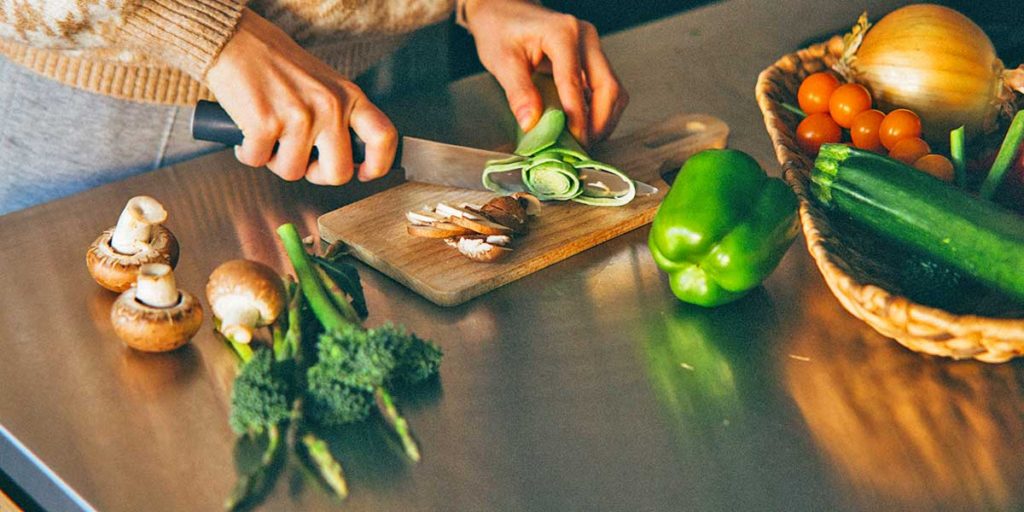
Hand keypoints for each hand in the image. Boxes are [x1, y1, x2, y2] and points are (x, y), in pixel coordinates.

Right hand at [205, 9, 396, 184]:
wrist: (237, 42)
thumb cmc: (278, 66)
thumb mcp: (325, 85)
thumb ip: (341, 117)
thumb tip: (348, 160)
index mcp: (349, 96)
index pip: (382, 137)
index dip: (377, 165)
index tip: (364, 174)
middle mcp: (330, 107)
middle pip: (339, 173)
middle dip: (316, 175)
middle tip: (302, 160)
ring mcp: (299, 117)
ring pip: (293, 172)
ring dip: (276, 161)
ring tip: (270, 135)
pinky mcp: (266, 124)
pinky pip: (258, 161)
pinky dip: (248, 153)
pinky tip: (248, 132)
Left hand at [463, 0, 627, 145]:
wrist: (503, 10)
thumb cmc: (499, 30)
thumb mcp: (502, 61)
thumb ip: (518, 92)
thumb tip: (532, 124)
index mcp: (563, 34)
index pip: (575, 83)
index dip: (577, 118)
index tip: (574, 144)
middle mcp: (585, 37)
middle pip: (608, 87)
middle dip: (599, 123)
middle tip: (583, 148)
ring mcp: (592, 47)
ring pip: (613, 90)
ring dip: (603, 120)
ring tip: (584, 142)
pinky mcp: (592, 58)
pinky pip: (605, 88)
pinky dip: (599, 111)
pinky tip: (584, 127)